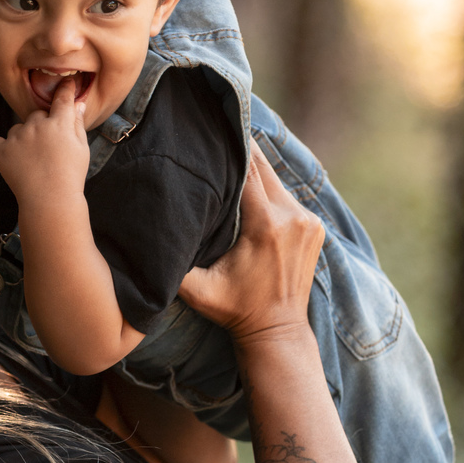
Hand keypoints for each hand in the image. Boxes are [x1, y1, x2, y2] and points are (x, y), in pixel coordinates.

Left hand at [0, 77, 90, 207]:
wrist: (50, 202)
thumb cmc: (71, 177)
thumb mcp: (82, 149)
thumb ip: (77, 124)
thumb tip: (78, 103)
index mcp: (59, 123)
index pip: (62, 98)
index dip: (64, 90)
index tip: (64, 85)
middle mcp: (36, 124)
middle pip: (37, 115)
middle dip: (42, 126)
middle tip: (48, 149)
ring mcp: (16, 137)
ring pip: (18, 129)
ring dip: (23, 139)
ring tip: (33, 162)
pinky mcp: (0, 150)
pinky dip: (5, 150)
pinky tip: (16, 163)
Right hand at [179, 141, 323, 343]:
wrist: (277, 330)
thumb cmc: (234, 310)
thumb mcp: (198, 291)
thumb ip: (175, 263)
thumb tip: (147, 235)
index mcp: (266, 226)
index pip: (248, 170)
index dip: (229, 149)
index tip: (210, 132)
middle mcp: (293, 217)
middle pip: (264, 168)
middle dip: (241, 153)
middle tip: (216, 135)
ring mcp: (308, 221)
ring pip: (277, 181)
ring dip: (255, 172)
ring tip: (230, 158)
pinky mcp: (315, 227)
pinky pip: (288, 196)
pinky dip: (270, 191)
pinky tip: (251, 188)